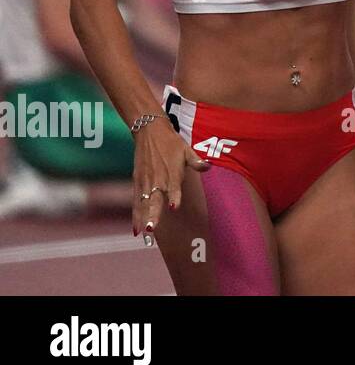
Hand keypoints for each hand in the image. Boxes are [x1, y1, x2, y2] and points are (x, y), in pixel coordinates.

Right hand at [132, 120, 209, 240]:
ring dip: (142, 218)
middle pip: (155, 199)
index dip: (174, 196)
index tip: (173, 207)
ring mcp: (145, 181)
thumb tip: (208, 166)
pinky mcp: (137, 182)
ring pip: (143, 203)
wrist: (149, 131)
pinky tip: (135, 229)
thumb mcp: (186, 149)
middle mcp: (157, 179)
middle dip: (153, 214)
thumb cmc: (171, 142)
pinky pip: (136, 201)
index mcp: (171, 172)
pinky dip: (135, 215)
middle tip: (152, 228)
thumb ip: (196, 161)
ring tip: (143, 233)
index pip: (173, 186)